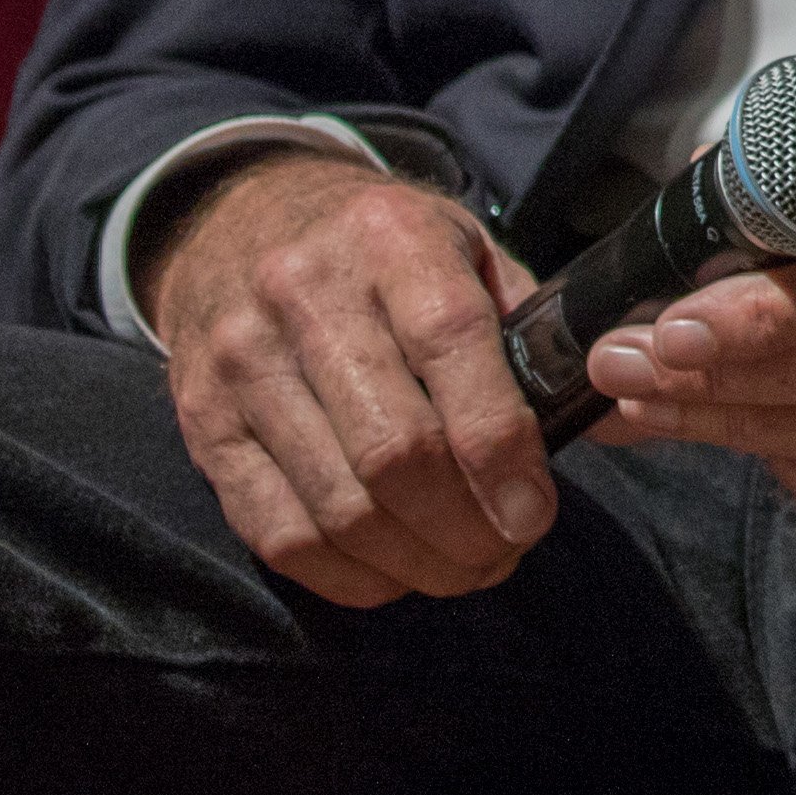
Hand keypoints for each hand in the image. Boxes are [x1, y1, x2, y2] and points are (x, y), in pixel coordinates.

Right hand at [151, 148, 557, 606]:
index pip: (453, 349)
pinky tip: (393, 573)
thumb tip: (594, 414)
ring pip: (338, 505)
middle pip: (394, 450)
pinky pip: (276, 530)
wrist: (237, 220)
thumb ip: (524, 322)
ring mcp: (241, 361)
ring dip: (415, 562)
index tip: (535, 514)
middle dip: (465, 527)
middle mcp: (304, 294)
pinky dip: (346, 574)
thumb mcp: (460, 243)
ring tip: (464, 570)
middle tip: (506, 554)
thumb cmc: (378, 249)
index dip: (501, 449)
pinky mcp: (201, 422)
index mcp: (390, 238)